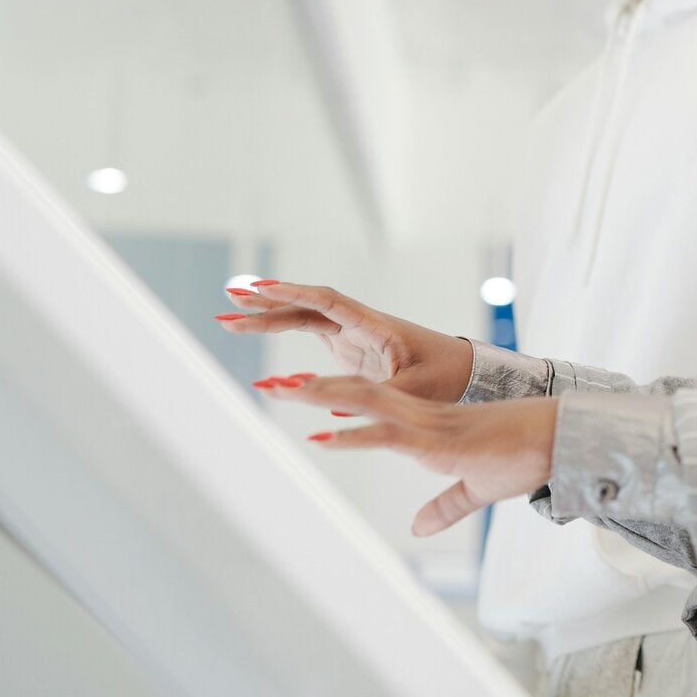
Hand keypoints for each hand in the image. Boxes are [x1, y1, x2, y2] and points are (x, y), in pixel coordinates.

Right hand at [215, 280, 473, 403]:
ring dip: (270, 314)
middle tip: (231, 298)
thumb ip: (376, 398)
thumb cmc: (447, 378)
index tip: (263, 289)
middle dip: (270, 301)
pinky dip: (284, 329)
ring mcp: (354, 333)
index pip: (330, 302)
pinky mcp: (350, 347)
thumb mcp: (413, 391)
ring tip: (230, 315)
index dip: (296, 295)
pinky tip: (256, 330)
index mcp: (376, 326)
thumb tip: (331, 408)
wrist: (466, 373)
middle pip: (309, 305)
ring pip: (305, 316)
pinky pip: (310, 331)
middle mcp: (361, 323)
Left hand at [261, 374, 556, 535]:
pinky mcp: (438, 442)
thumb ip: (445, 506)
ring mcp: (428, 425)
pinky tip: (320, 435)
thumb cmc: (524, 460)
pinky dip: (352, 433)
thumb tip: (417, 528)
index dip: (334, 397)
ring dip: (323, 396)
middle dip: (313, 388)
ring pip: (367, 401)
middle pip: (357, 391)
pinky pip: (387, 435)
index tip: (298, 392)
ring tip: (284, 390)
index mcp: (427, 424)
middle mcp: (422, 416)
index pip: (371, 403)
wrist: (558, 442)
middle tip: (270, 383)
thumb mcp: (477, 490)